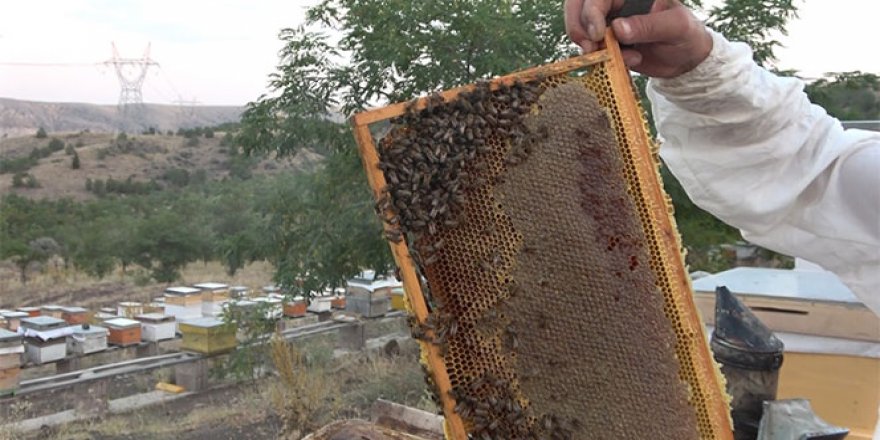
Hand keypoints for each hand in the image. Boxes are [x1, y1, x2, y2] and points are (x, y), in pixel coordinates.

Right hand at [564, 0, 712, 77]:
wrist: (685, 59)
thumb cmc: (685, 35)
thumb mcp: (675, 27)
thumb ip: (648, 26)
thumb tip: (618, 28)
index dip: (591, 12)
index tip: (598, 35)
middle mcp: (615, 3)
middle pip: (579, 6)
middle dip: (579, 28)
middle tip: (589, 49)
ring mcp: (607, 21)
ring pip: (579, 27)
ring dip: (587, 46)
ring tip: (612, 58)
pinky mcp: (605, 41)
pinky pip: (588, 47)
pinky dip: (597, 58)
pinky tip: (624, 61)